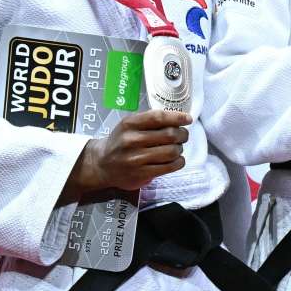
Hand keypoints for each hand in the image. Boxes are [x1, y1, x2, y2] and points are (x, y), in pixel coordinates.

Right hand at [71, 109, 189, 193]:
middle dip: (182, 134)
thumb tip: (180, 119)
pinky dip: (179, 162)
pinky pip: (169, 167)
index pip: (158, 117)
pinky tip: (176, 160)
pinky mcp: (141, 173)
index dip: (177, 117)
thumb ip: (150, 121)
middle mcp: (131, 140)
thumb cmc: (121, 142)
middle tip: (183, 136)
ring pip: (172, 151)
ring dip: (180, 149)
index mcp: (129, 124)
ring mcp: (136, 158)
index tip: (188, 119)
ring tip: (176, 148)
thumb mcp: (129, 125)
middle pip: (169, 135)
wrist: (102, 164)